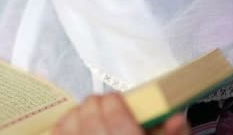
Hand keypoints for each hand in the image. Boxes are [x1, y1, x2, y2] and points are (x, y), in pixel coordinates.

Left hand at [53, 93, 189, 134]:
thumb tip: (177, 117)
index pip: (115, 111)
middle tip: (105, 106)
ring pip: (69, 123)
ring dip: (78, 115)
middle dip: (97, 105)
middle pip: (90, 113)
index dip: (115, 101)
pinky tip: (73, 130)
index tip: (117, 100)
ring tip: (89, 118)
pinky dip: (63, 128)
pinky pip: (56, 134)